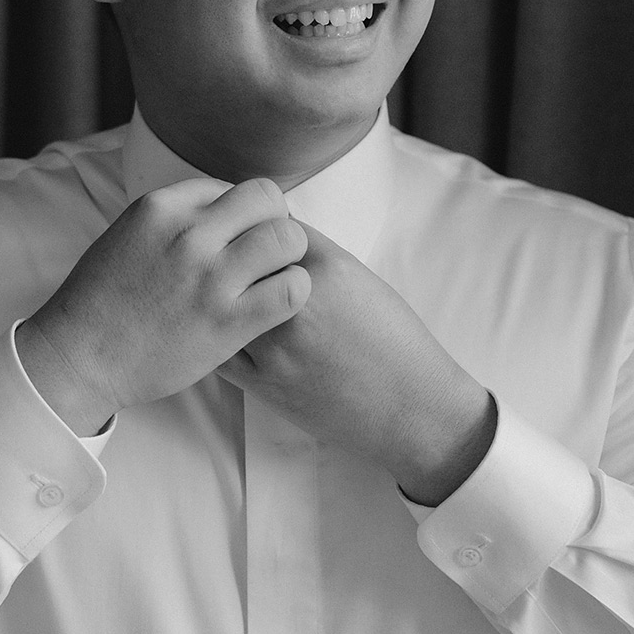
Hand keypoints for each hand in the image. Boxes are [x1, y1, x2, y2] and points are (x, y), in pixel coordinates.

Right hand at [19, 178, 312, 434]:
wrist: (79, 357)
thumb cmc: (101, 301)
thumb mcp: (129, 234)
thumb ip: (175, 218)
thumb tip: (221, 208)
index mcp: (161, 207)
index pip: (231, 186)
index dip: (243, 212)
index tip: (239, 237)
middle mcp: (189, 234)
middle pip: (267, 200)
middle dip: (276, 221)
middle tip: (268, 251)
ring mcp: (211, 278)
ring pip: (288, 239)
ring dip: (290, 256)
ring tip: (275, 276)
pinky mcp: (228, 322)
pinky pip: (292, 289)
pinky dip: (294, 291)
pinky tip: (276, 304)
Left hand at [218, 222, 496, 505]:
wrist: (411, 410)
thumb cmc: (396, 343)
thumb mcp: (362, 280)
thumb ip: (317, 255)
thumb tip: (276, 237)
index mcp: (327, 270)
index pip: (270, 224)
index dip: (262, 227)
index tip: (260, 235)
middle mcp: (294, 304)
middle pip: (240, 259)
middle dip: (239, 259)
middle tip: (244, 265)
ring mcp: (274, 346)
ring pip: (224, 301)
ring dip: (226, 297)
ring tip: (235, 300)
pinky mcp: (261, 383)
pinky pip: (222, 345)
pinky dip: (222, 333)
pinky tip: (233, 331)